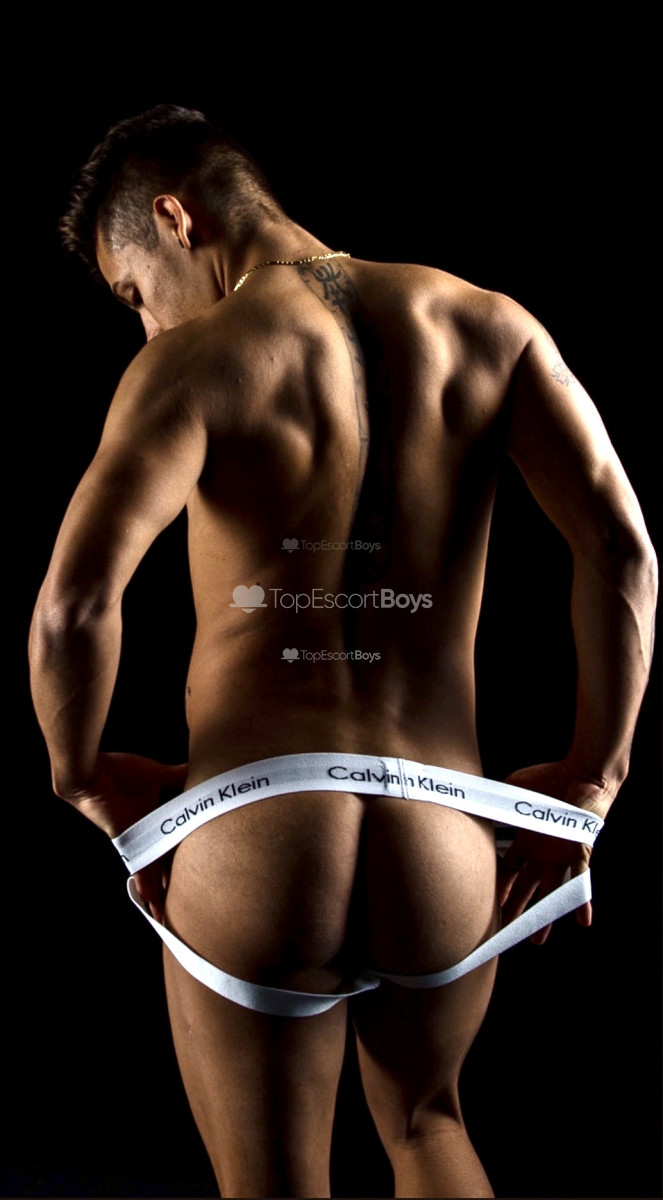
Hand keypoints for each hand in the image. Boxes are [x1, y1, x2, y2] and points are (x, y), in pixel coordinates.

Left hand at [64, 751, 187, 920]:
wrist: (92, 773)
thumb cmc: (118, 771)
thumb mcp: (156, 774)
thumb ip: (176, 776)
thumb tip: (195, 768)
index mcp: (147, 822)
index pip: (164, 848)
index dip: (172, 864)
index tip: (183, 878)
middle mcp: (141, 837)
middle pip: (156, 867)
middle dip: (163, 888)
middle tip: (173, 910)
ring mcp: (133, 842)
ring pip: (148, 874)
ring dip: (156, 895)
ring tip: (164, 917)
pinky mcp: (127, 844)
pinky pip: (141, 868)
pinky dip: (148, 886)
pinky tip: (153, 904)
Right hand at [497, 760, 612, 944]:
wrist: (582, 772)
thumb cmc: (550, 779)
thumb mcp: (514, 788)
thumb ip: (498, 800)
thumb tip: (472, 801)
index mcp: (526, 841)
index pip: (508, 870)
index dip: (499, 887)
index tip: (488, 904)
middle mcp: (542, 853)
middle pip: (525, 888)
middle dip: (515, 909)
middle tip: (504, 931)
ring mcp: (560, 855)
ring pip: (550, 893)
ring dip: (545, 917)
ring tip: (536, 940)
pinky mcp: (578, 851)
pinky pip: (580, 880)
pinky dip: (582, 901)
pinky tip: (583, 922)